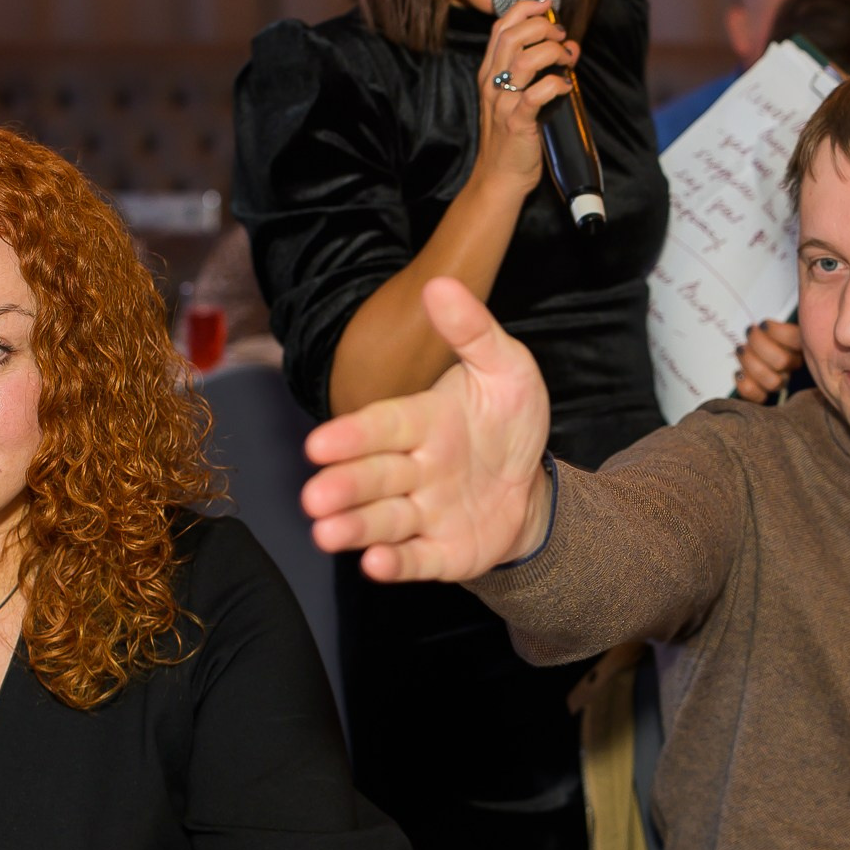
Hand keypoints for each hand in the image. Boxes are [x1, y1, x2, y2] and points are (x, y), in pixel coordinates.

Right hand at [303, 276, 554, 580]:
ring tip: (326, 533)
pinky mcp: (441, 552)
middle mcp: (414, 469)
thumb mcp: (505, 368)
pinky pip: (415, 559)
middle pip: (373, 477)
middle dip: (344, 487)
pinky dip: (395, 563)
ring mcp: (424, 513)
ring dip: (354, 527)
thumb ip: (473, 331)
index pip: (383, 427)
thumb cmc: (508, 422)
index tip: (321, 443)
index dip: (353, 436)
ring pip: (382, 521)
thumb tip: (440, 285)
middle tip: (315, 497)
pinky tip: (375, 564)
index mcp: (423, 422)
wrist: (533, 484)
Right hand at [473, 0, 580, 197]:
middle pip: (511, 36)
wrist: (499, 177)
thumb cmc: (512, 137)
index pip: (500, 28)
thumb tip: (572, 47)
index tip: (546, 4)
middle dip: (542, 28)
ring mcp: (503, 103)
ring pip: (524, 61)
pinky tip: (566, 86)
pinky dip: (556, 85)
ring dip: (552, 52)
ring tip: (566, 59)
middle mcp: (492, 84)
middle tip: (561, 37)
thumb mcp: (521, 97)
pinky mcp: (517, 123)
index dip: (523, 9)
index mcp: (489, 73)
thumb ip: (542, 70)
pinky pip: (536, 95)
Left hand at [733, 318, 804, 402]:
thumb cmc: (762, 335)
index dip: (779, 333)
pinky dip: (745, 386)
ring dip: (751, 363)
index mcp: (801, 346)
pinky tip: (738, 373)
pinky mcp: (764, 396)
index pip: (797, 342)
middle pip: (783, 362)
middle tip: (749, 332)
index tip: (763, 325)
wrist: (751, 352)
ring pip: (773, 382)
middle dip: (759, 344)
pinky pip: (759, 398)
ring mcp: (781, 382)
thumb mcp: (771, 325)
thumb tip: (765, 321)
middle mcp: (794, 367)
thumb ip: (776, 323)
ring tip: (740, 349)